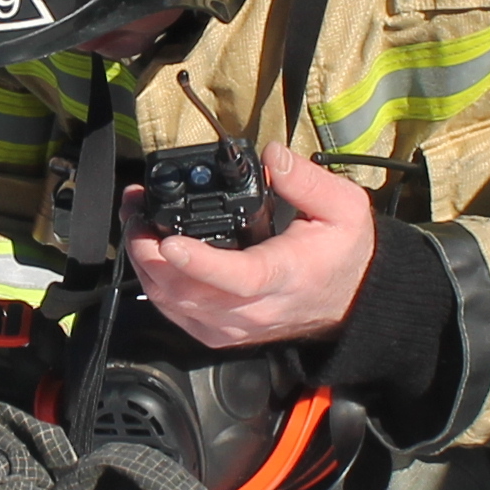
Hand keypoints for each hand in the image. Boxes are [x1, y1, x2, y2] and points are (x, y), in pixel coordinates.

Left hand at [126, 144, 375, 349]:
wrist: (353, 299)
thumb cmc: (345, 253)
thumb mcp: (343, 207)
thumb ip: (307, 180)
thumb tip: (271, 156)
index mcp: (283, 276)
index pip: (236, 276)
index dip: (198, 262)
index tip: (168, 241)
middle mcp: (254, 308)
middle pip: (188, 292)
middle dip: (149, 251)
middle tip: (135, 212)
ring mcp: (234, 326)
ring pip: (174, 305)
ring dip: (144, 266)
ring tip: (135, 224)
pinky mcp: (222, 333)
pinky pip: (175, 315)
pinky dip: (154, 286)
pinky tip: (148, 255)